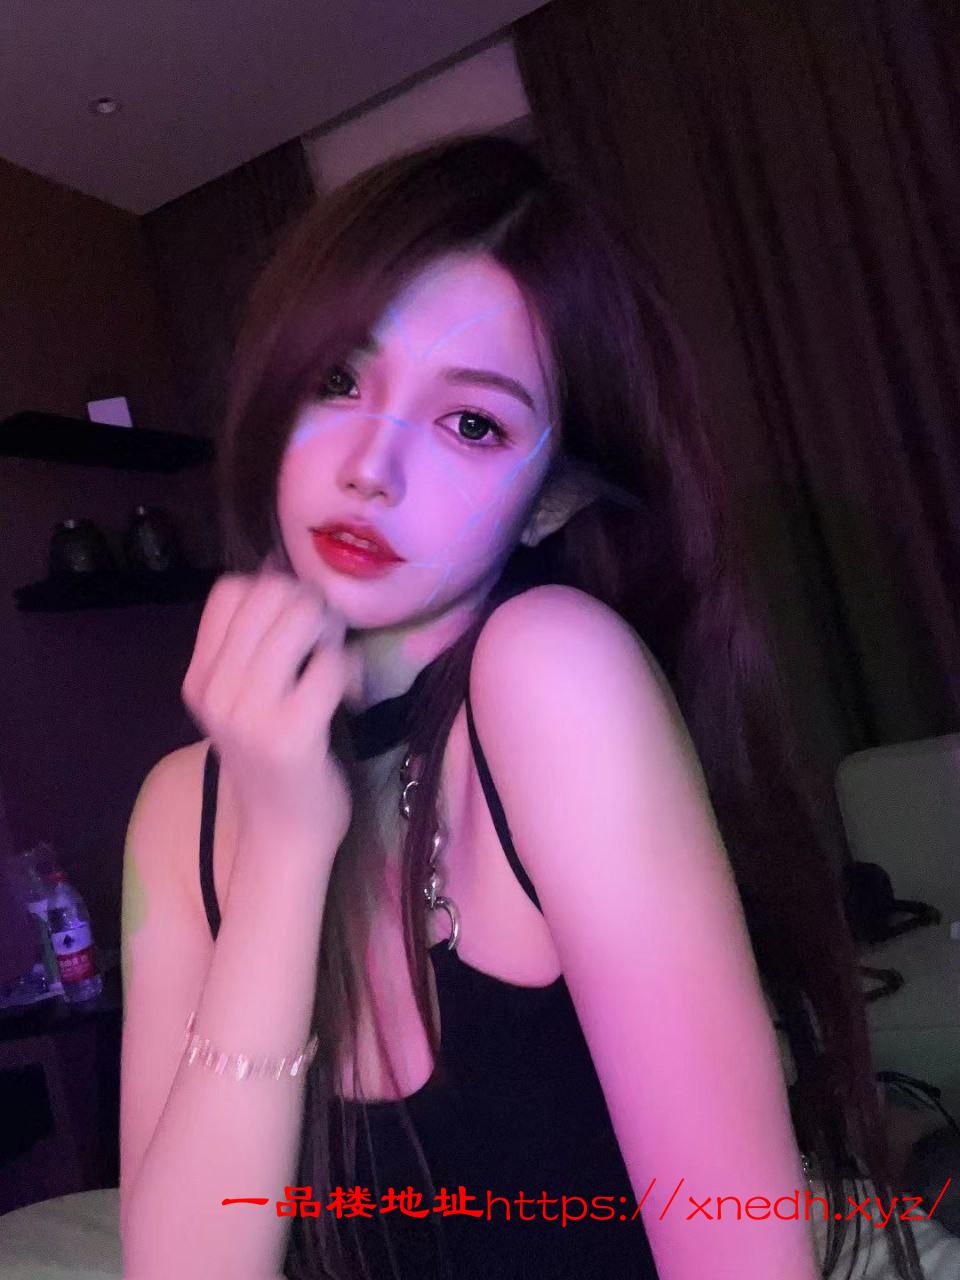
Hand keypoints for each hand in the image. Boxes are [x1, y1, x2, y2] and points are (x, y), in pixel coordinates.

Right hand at [181, 556, 363, 857]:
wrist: (282, 836)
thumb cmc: (272, 761)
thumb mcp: (243, 700)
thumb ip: (253, 644)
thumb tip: (279, 570)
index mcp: (199, 678)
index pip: (230, 592)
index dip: (274, 593)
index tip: (295, 627)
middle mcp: (215, 692)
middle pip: (272, 596)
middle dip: (312, 608)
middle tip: (326, 643)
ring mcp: (250, 714)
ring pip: (303, 621)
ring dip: (331, 634)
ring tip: (335, 665)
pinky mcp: (292, 735)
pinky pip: (332, 664)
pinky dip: (350, 671)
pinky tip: (349, 698)